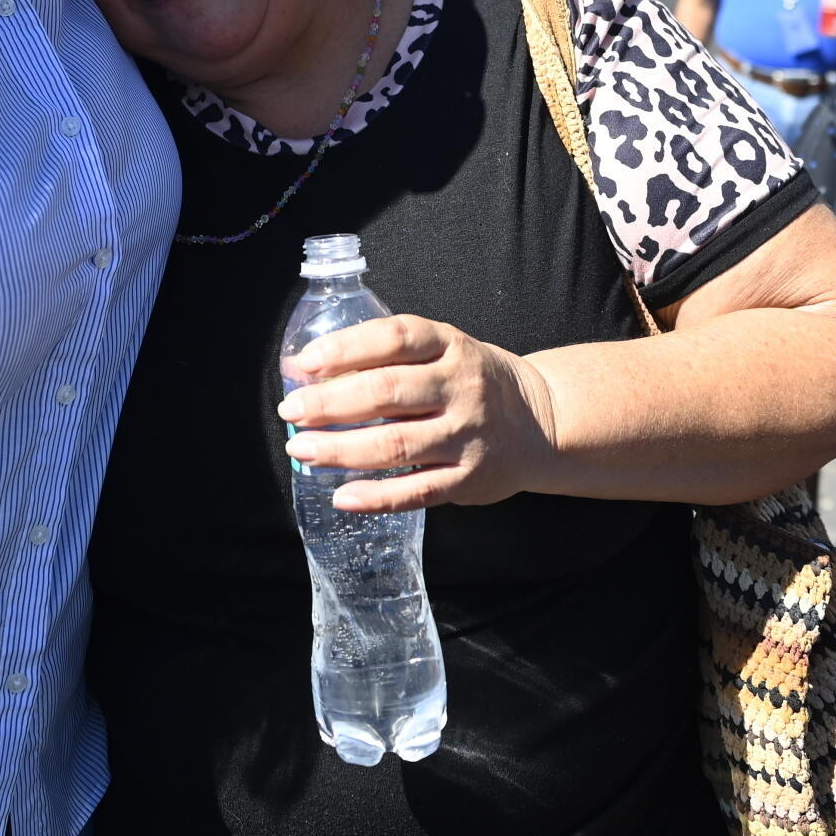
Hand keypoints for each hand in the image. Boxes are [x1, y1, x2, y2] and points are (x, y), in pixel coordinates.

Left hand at [276, 316, 558, 511]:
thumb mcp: (446, 351)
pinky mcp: (468, 479)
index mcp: (451, 345)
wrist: (543, 423)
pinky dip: (376, 497)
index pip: (394, 338)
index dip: (346, 348)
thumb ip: (391, 357)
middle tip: (291, 411)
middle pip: (387, 392)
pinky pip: (416, 492)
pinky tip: (342, 497)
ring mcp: (467, 435)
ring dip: (341, 450)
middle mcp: (462, 387)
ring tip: (301, 450)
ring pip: (396, 445)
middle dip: (330, 403)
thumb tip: (311, 371)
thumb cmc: (475, 382)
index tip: (305, 363)